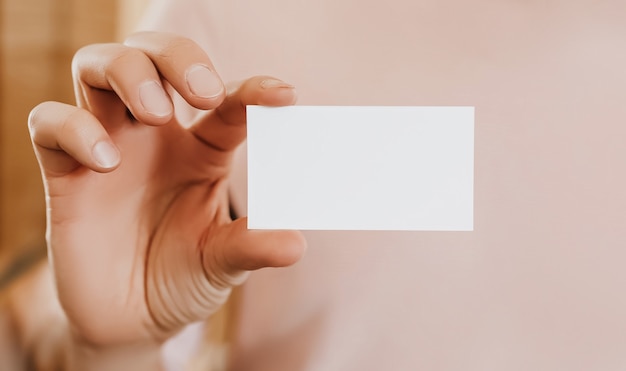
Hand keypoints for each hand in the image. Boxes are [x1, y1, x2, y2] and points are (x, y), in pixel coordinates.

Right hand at [28, 32, 305, 347]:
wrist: (131, 319)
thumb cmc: (183, 277)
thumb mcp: (222, 263)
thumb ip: (253, 247)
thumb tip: (296, 244)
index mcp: (202, 149)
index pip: (227, 99)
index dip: (254, 89)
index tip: (283, 95)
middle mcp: (155, 136)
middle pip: (153, 54)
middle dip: (177, 56)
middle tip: (204, 93)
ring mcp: (108, 147)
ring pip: (97, 66)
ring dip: (128, 72)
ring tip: (156, 112)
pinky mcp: (66, 173)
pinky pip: (49, 123)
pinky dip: (74, 128)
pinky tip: (105, 162)